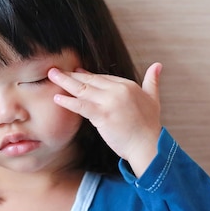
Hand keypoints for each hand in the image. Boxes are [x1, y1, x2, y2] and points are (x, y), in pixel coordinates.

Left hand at [48, 62, 162, 177]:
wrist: (147, 145)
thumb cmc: (149, 126)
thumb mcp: (153, 99)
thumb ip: (152, 81)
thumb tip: (158, 65)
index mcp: (128, 85)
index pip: (103, 78)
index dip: (87, 75)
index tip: (76, 72)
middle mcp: (118, 90)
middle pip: (90, 80)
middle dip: (71, 75)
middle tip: (56, 70)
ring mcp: (109, 102)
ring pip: (82, 89)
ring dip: (65, 82)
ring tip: (51, 76)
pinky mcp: (102, 115)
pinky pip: (81, 106)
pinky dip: (68, 101)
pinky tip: (57, 98)